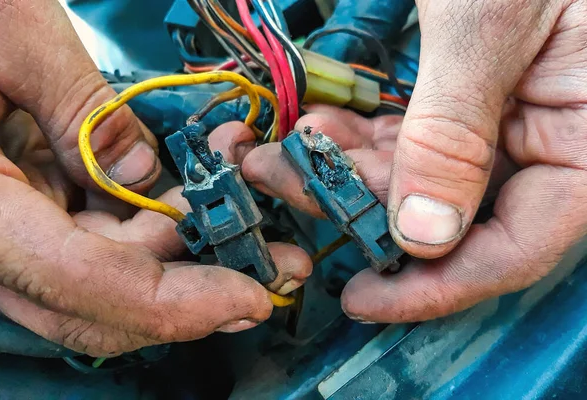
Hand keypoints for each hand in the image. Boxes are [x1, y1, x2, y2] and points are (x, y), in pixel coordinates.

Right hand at [0, 0, 310, 356]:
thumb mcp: (5, 33)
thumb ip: (82, 108)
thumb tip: (144, 176)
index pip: (84, 284)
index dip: (174, 305)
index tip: (250, 300)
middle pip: (104, 297)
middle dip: (200, 284)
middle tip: (278, 260)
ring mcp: (8, 225)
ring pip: (109, 267)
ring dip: (188, 242)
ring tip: (246, 192)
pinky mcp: (27, 204)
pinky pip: (99, 230)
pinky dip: (156, 215)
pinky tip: (201, 180)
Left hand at [237, 0, 586, 322]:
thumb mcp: (491, 23)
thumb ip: (456, 132)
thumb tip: (422, 234)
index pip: (515, 249)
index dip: (434, 286)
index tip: (361, 299)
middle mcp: (548, 142)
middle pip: (447, 215)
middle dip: (357, 207)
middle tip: (283, 185)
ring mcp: (505, 123)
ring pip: (415, 179)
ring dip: (343, 170)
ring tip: (277, 153)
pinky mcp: (467, 100)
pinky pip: (408, 139)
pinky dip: (358, 139)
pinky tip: (314, 129)